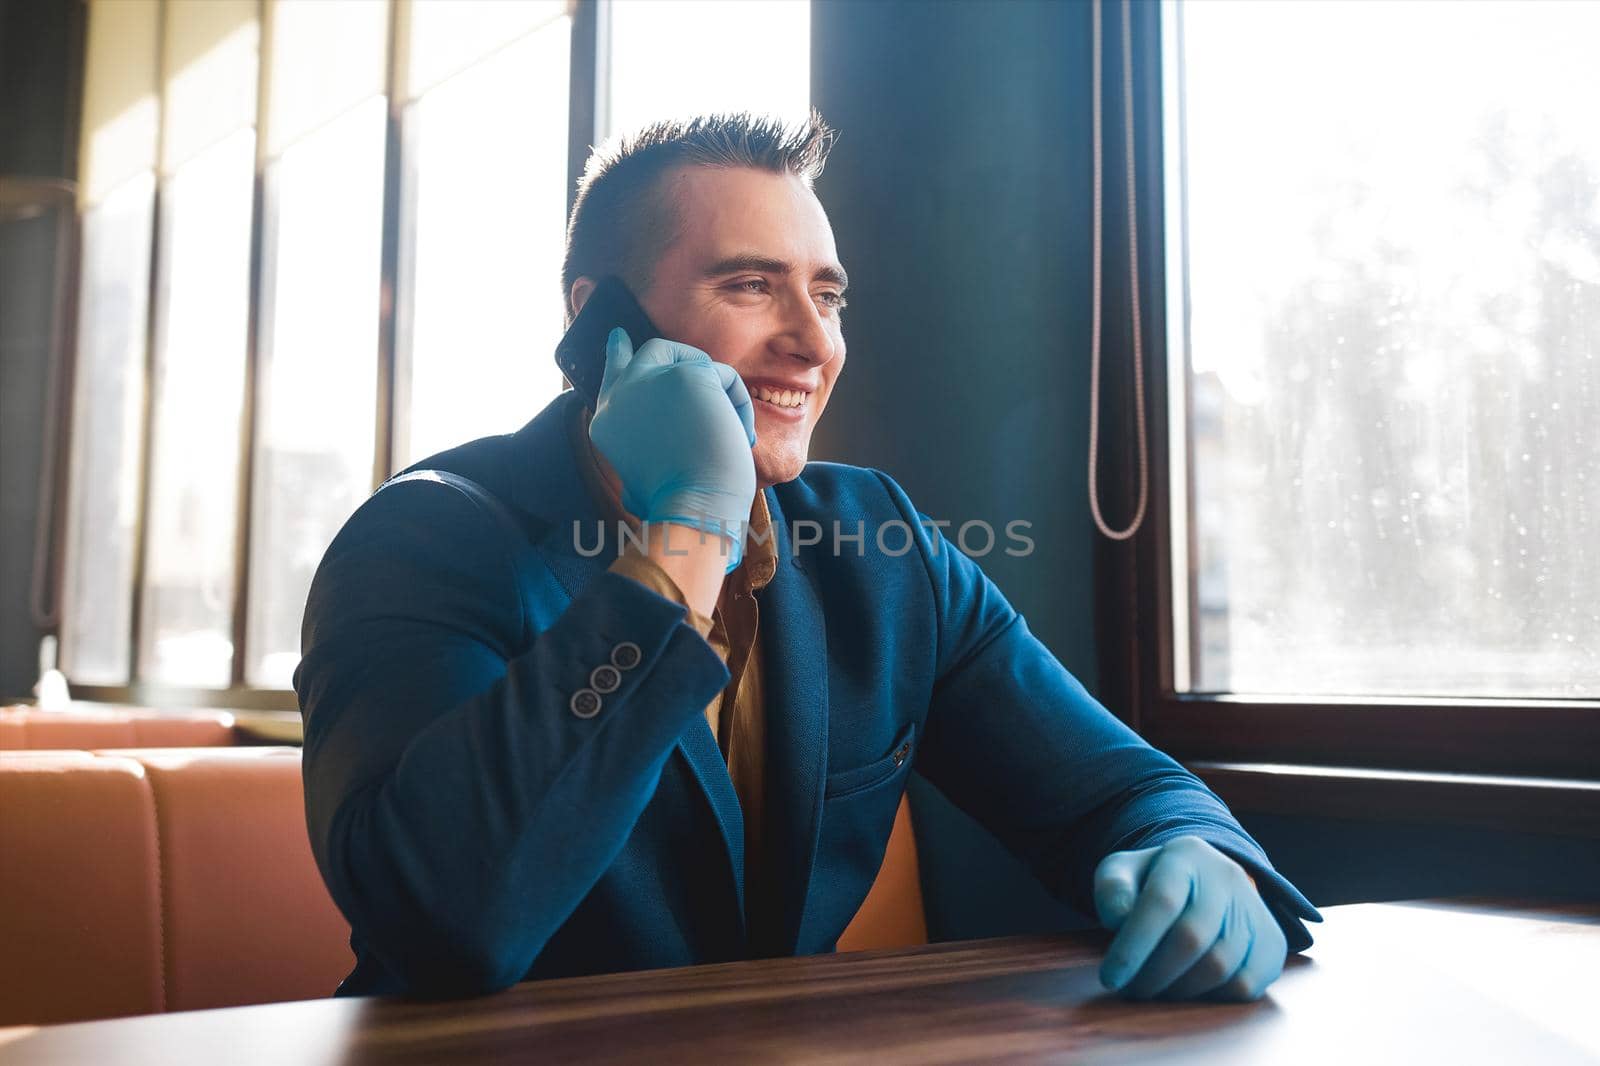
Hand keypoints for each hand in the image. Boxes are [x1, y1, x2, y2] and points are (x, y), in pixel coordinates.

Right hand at [588, 328, 756, 571]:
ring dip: (719, 394)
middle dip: (668, 348)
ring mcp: (649, 380)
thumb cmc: (674, 507)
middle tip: (684, 349)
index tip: (620, 339)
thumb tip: (631, 493)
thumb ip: (635, 467)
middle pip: (648, 353)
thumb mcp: (637, 488)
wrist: (694, 507)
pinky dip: (739, 404)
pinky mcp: (685, 375)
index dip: (619, 355)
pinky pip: (722, 376)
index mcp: (607, 422)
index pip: (611, 376)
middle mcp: (621, 396)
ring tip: (732, 433)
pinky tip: (740, 435)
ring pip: (693, 362)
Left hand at [1092, 836, 1286, 1001]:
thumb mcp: (1122, 872)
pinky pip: (1246, 984)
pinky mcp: (1272, 942)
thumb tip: (1119, 919)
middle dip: (1154, 974)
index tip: (1110, 978)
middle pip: (1192, 938)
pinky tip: (1189, 991)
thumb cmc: (1152, 881)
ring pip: (1220, 965)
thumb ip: (1112, 890)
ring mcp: (1255, 908)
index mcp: (1185, 855)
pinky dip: (1213, 998)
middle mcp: (1227, 876)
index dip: (1133, 946)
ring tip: (1155, 991)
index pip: (1161, 902)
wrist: (1204, 881)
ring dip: (1180, 991)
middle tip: (1132, 990)